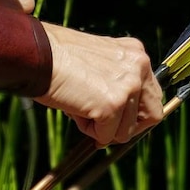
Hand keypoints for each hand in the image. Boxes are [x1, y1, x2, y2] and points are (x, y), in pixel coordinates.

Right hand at [36, 23, 163, 145]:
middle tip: (104, 130)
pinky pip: (106, 135)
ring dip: (102, 128)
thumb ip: (112, 84)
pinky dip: (88, 131)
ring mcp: (128, 86)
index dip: (133, 114)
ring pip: (126, 130)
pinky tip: (74, 112)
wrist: (37, 56)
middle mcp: (139, 66)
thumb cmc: (54, 59)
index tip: (114, 121)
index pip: (150, 94)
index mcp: (134, 54)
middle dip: (127, 127)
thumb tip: (112, 118)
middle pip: (151, 115)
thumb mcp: (94, 66)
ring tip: (79, 110)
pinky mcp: (112, 105)